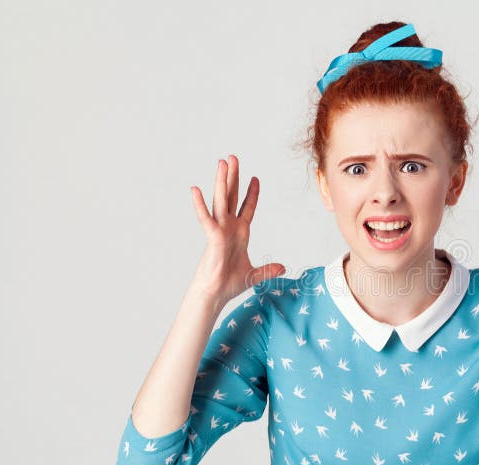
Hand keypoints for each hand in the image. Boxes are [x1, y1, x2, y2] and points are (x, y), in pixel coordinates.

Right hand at [189, 154, 284, 303]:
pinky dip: (200, 205)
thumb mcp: (255, 275)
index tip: (255, 178)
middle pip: (232, 196)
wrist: (216, 293)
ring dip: (222, 181)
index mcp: (240, 233)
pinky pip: (206, 218)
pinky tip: (196, 189)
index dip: (251, 194)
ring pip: (221, 200)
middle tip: (233, 157)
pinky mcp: (213, 237)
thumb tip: (283, 267)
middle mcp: (229, 227)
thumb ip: (269, 269)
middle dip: (234, 177)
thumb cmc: (229, 283)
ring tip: (222, 163)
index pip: (247, 208)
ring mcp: (220, 230)